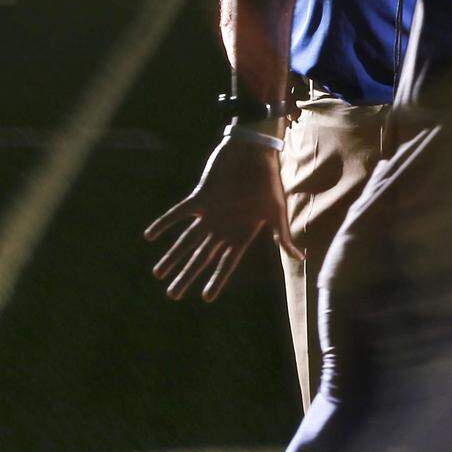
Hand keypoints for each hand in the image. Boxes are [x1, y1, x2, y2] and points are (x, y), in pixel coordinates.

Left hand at [144, 136, 300, 301]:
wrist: (255, 153)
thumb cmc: (269, 183)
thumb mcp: (278, 212)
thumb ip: (283, 237)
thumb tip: (301, 259)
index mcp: (241, 234)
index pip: (226, 263)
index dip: (216, 280)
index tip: (206, 298)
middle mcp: (223, 228)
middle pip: (201, 257)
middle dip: (187, 275)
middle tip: (173, 295)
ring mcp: (210, 214)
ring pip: (186, 241)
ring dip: (172, 256)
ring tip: (158, 274)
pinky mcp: (200, 198)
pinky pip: (178, 213)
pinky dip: (164, 223)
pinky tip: (149, 235)